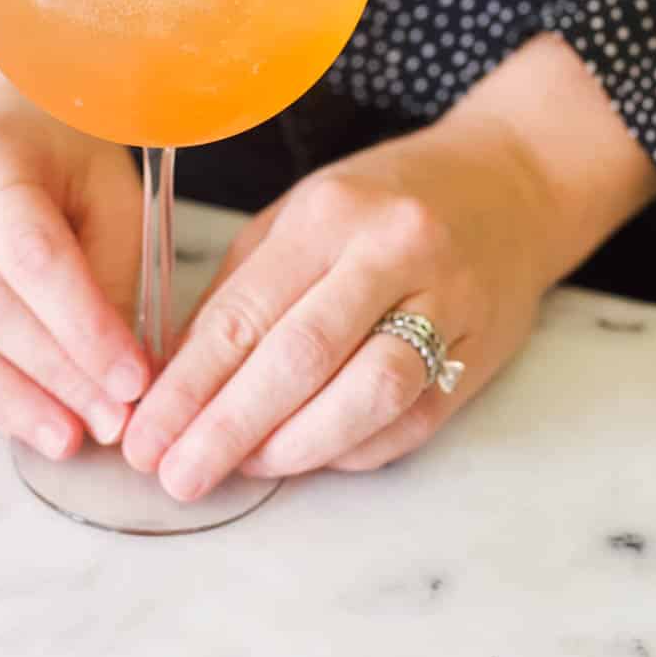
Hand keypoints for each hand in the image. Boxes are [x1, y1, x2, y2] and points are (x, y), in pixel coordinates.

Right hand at [0, 100, 147, 459]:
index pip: (30, 252)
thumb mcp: (108, 188)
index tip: (131, 379)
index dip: (80, 324)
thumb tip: (118, 378)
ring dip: (12, 400)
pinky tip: (28, 418)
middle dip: (52, 374)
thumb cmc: (65, 151)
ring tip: (69, 436)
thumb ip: (111, 273)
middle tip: (109, 420)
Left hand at [120, 110, 556, 500]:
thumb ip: (241, 291)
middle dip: (228, 427)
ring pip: (367, 395)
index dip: (188, 386)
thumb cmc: (383, 200)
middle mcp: (393, 251)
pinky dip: (354, 449)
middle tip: (177, 473)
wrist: (510, 183)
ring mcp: (448, 302)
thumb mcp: (300, 214)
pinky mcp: (485, 350)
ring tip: (243, 468)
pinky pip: (413, 420)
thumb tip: (176, 378)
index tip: (145, 435)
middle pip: (301, 358)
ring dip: (294, 446)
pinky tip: (310, 459)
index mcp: (331, 211)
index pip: (246, 312)